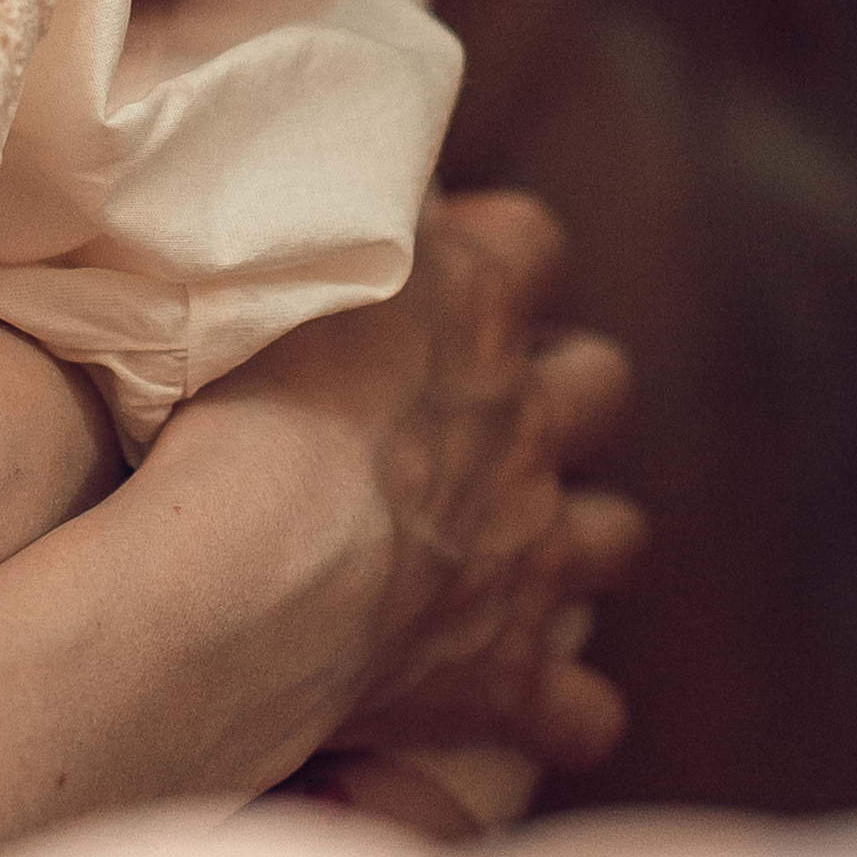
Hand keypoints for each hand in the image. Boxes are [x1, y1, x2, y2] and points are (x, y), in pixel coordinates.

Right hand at [183, 192, 638, 779]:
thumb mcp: (280, 252)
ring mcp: (531, 552)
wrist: (251, 573)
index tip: (445, 259)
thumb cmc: (242, 402)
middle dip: (563, 389)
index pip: (531, 240)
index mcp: (474, 309)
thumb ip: (337, 198)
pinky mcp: (507, 674)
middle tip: (485, 406)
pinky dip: (563, 707)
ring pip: (614, 535)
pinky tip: (531, 703)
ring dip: (577, 534)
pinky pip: (579, 711)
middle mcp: (526, 423)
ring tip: (516, 542)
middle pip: (599, 381)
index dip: (498, 247)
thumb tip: (370, 145)